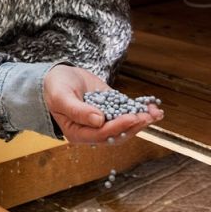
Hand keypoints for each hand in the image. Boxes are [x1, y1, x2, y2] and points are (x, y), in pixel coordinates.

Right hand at [43, 64, 162, 143]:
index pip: (101, 134)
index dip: (118, 127)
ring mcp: (104, 121)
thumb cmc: (55, 88)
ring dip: (141, 120)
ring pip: (125, 126)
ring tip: (155, 112)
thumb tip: (99, 120)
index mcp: (78, 133)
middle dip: (134, 125)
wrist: (58, 77)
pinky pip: (127, 113)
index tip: (131, 117)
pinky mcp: (111, 111)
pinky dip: (140, 111)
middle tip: (148, 116)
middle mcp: (93, 131)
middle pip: (117, 134)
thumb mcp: (62, 97)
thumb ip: (77, 111)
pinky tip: (153, 107)